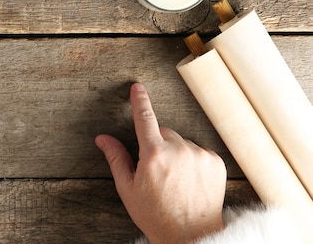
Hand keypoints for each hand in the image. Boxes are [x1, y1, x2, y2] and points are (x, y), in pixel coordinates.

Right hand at [95, 83, 225, 243]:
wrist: (190, 234)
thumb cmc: (155, 215)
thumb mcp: (128, 188)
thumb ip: (116, 158)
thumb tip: (103, 139)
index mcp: (153, 155)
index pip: (145, 118)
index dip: (139, 101)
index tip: (137, 88)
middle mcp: (178, 150)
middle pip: (163, 132)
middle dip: (157, 144)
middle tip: (155, 170)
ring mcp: (199, 155)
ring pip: (181, 142)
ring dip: (176, 153)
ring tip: (175, 180)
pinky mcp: (215, 162)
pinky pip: (198, 151)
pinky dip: (192, 161)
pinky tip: (189, 181)